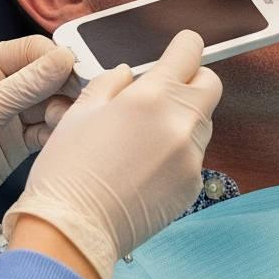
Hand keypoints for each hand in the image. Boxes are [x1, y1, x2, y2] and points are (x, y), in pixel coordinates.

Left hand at [0, 35, 74, 266]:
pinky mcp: (15, 144)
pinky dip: (53, 133)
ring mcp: (8, 116)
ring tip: (57, 124)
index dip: (55, 59)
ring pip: (49, 103)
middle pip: (45, 76)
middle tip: (74, 103)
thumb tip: (65, 58)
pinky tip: (54, 139)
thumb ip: (24, 86)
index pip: (31, 50)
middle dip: (62, 87)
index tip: (78, 73)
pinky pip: (44, 130)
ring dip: (59, 112)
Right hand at [1, 31, 220, 278]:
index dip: (183, 47)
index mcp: (153, 96)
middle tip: (161, 94)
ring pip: (202, 123)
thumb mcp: (80, 111)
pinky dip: (177, 156)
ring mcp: (191, 158)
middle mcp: (181, 123)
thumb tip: (128, 74)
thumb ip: (111, 82)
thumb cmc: (68, 171)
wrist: (73, 232)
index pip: (191, 50)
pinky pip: (194, 157)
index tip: (177, 50)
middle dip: (191, 82)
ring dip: (182, 120)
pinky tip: (145, 170)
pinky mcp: (192, 187)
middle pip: (209, 84)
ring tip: (143, 140)